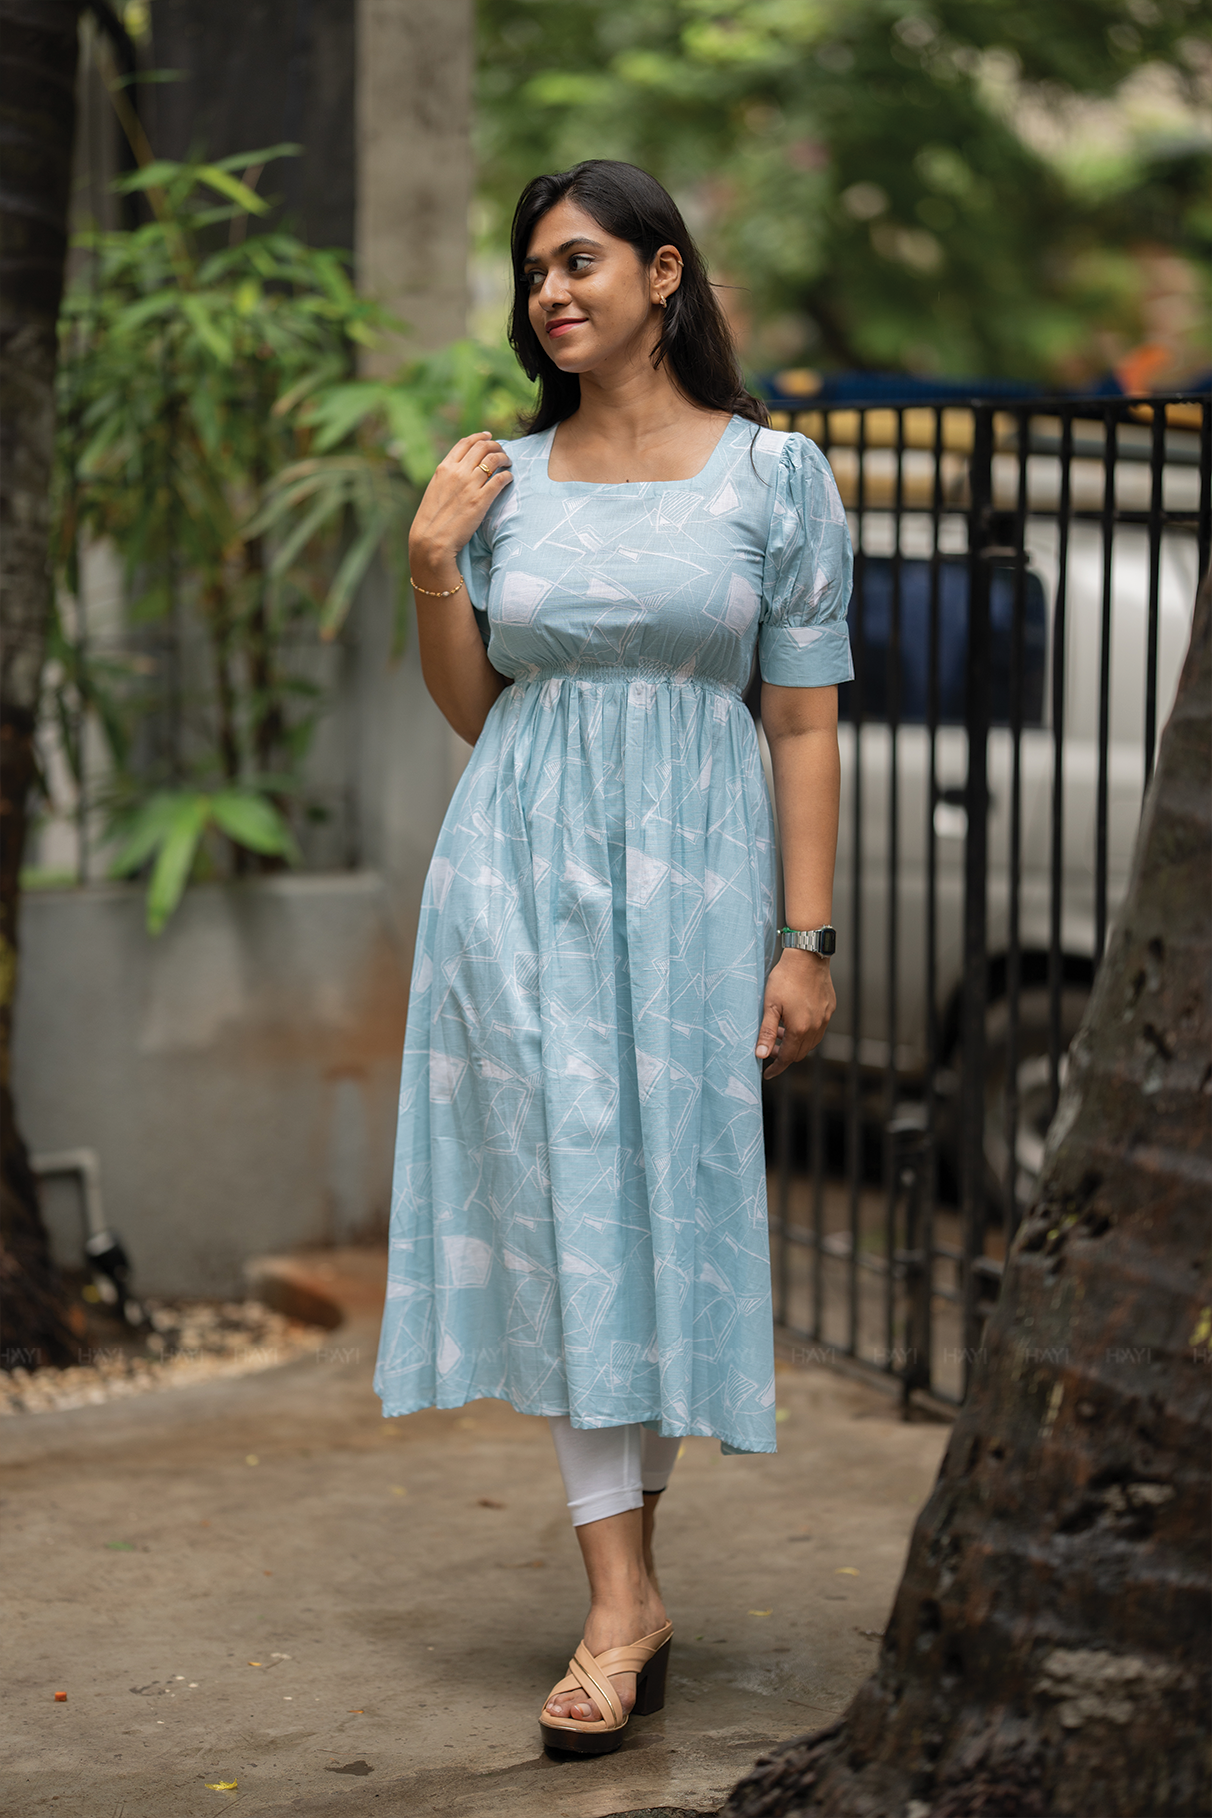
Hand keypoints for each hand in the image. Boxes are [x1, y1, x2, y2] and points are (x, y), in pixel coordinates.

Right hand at [408, 431, 512, 576]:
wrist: (431, 540)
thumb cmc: (432, 520)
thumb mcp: (435, 490)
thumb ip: (447, 478)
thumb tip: (459, 471)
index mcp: (444, 468)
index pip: (465, 443)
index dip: (479, 437)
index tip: (488, 437)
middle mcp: (457, 472)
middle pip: (482, 447)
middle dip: (496, 446)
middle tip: (502, 451)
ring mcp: (470, 485)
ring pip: (494, 460)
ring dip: (504, 458)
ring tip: (508, 463)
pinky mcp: (481, 500)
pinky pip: (500, 480)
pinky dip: (507, 476)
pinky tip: (509, 478)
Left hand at [755, 951, 835, 1080]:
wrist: (807, 956)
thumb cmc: (785, 979)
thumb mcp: (769, 1006)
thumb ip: (766, 1032)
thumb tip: (760, 1055)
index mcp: (799, 1029)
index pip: (787, 1058)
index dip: (776, 1068)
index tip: (767, 1073)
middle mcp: (816, 1027)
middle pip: (800, 1052)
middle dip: (784, 1055)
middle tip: (769, 1047)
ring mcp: (825, 1018)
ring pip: (810, 1042)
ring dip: (795, 1042)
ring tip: (779, 1031)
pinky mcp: (829, 1008)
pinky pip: (818, 1028)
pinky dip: (805, 1031)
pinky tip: (793, 1019)